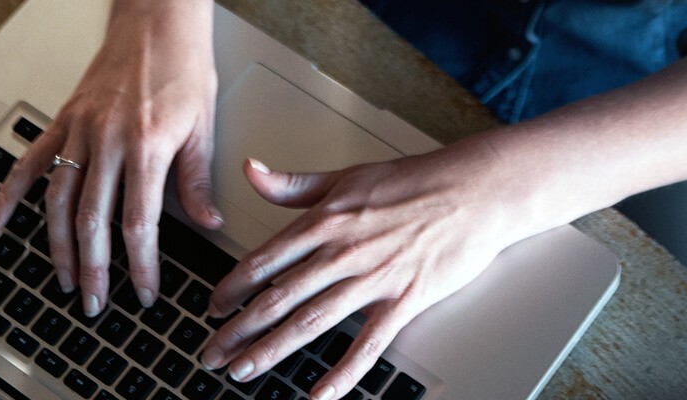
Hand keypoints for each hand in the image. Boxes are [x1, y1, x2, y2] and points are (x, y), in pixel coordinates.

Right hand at [0, 1, 220, 316]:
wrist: (156, 22)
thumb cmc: (182, 66)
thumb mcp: (203, 127)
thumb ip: (198, 181)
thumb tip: (207, 223)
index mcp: (146, 147)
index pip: (139, 224)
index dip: (140, 266)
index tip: (143, 293)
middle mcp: (107, 141)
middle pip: (92, 222)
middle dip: (92, 270)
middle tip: (94, 303)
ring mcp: (78, 130)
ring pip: (58, 201)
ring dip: (57, 247)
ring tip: (62, 279)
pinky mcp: (62, 120)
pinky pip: (28, 164)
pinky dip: (7, 197)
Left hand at [200, 149, 533, 399]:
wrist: (474, 190)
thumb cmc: (417, 181)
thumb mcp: (347, 175)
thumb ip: (295, 184)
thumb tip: (252, 172)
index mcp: (325, 220)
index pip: (264, 260)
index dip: (231, 288)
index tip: (213, 307)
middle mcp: (342, 251)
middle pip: (277, 297)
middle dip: (237, 330)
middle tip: (212, 353)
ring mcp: (372, 278)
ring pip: (310, 322)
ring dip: (271, 350)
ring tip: (244, 371)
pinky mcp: (404, 300)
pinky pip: (367, 344)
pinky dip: (341, 373)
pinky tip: (319, 394)